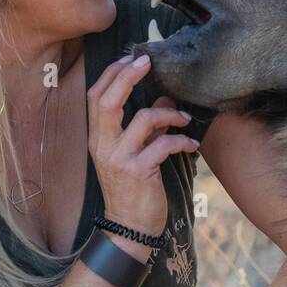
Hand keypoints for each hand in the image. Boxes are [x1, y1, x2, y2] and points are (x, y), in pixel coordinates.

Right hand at [85, 54, 197, 239]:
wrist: (129, 228)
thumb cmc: (132, 188)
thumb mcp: (132, 153)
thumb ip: (143, 125)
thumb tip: (164, 95)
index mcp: (97, 138)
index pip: (95, 97)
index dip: (111, 74)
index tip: (132, 59)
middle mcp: (103, 146)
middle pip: (107, 101)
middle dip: (127, 77)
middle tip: (148, 62)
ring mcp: (119, 159)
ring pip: (142, 119)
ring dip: (169, 113)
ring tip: (184, 118)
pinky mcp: (139, 172)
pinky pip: (163, 144)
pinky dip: (181, 139)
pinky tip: (191, 144)